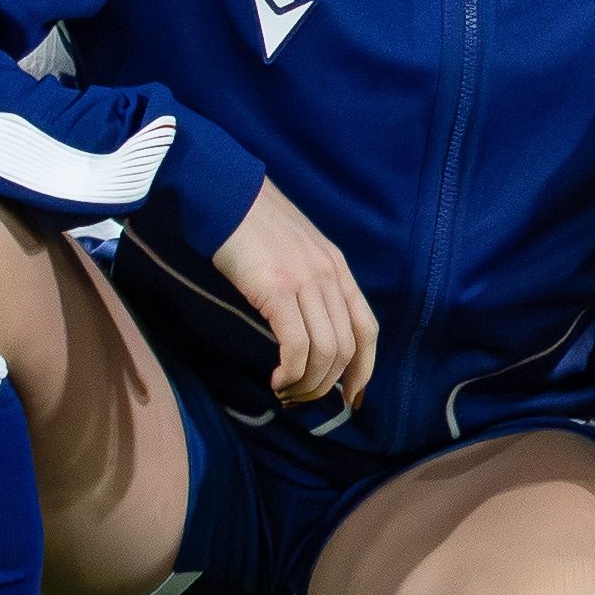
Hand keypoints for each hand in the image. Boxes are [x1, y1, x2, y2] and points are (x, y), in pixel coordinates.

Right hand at [212, 178, 381, 412]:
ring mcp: (307, 281)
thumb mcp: (296, 253)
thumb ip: (309, 284)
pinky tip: (276, 379)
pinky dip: (290, 371)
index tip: (351, 397)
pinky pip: (296, 345)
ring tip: (285, 392)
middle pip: (347, 348)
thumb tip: (307, 328)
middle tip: (301, 399)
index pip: (368, 329)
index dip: (364, 368)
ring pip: (326, 352)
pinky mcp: (278, 289)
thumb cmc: (254, 227)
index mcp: (338, 269)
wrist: (227, 196)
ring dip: (307, 384)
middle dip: (327, 385)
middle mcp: (331, 276)